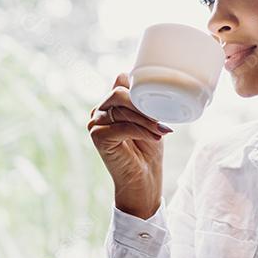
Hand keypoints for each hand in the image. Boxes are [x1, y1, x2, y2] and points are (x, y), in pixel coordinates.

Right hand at [87, 73, 170, 218]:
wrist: (143, 180)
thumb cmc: (147, 150)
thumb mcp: (148, 119)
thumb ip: (141, 101)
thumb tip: (131, 77)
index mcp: (109, 104)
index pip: (121, 82)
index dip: (140, 89)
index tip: (158, 103)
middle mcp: (99, 111)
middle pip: (119, 93)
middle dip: (143, 104)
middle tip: (161, 118)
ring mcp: (95, 124)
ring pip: (122, 110)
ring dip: (146, 120)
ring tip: (162, 131)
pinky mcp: (97, 137)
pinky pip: (121, 126)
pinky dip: (141, 131)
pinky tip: (155, 137)